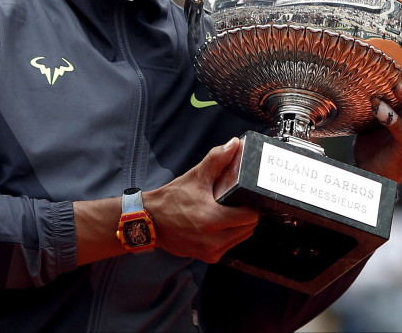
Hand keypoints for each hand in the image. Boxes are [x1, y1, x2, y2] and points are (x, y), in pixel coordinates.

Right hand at [146, 137, 259, 263]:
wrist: (150, 221)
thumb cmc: (172, 199)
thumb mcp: (196, 176)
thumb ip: (217, 159)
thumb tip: (234, 144)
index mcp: (213, 219)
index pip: (251, 217)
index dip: (252, 205)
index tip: (245, 197)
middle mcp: (214, 240)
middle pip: (249, 228)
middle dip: (247, 215)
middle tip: (238, 203)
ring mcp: (211, 251)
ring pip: (241, 238)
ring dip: (239, 226)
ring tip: (229, 212)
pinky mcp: (208, 257)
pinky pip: (229, 245)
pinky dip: (229, 235)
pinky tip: (221, 224)